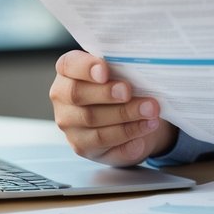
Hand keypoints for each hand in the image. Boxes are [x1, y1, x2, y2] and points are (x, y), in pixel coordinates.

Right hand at [50, 50, 177, 166]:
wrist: (127, 118)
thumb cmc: (122, 86)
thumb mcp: (121, 72)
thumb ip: (123, 66)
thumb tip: (141, 65)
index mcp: (69, 72)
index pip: (69, 65)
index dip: (85, 67)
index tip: (105, 71)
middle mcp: (63, 99)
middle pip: (78, 95)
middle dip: (106, 93)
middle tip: (129, 92)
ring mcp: (71, 126)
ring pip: (93, 122)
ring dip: (126, 117)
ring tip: (150, 112)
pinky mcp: (84, 148)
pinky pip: (107, 146)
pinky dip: (129, 139)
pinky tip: (145, 130)